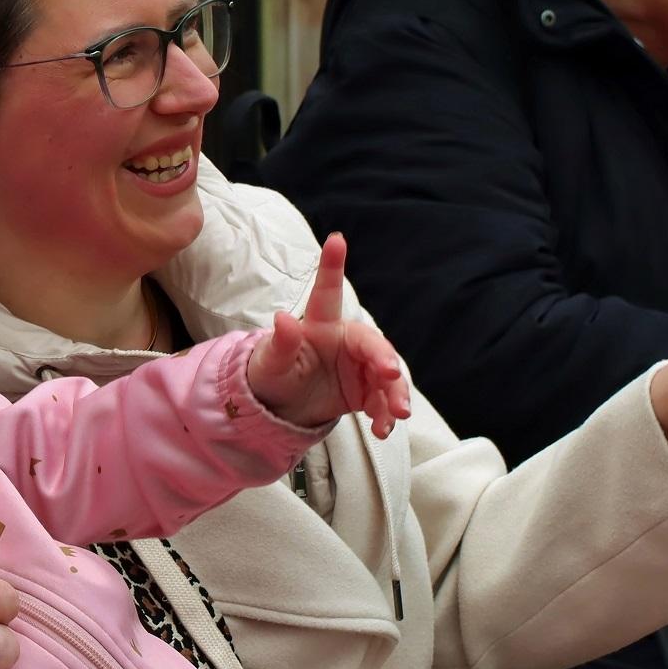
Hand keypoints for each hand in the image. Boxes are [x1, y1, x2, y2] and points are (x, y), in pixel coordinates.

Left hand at [247, 232, 410, 436]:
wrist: (281, 408)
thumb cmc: (272, 376)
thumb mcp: (271, 364)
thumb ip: (282, 343)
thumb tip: (282, 319)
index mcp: (320, 325)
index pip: (327, 292)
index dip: (332, 265)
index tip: (335, 239)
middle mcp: (345, 340)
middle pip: (372, 343)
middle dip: (385, 358)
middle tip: (391, 374)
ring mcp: (359, 366)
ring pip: (387, 374)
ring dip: (395, 393)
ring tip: (396, 414)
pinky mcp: (367, 390)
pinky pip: (384, 400)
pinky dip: (386, 414)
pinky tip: (383, 429)